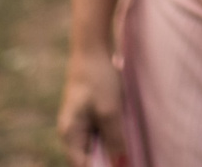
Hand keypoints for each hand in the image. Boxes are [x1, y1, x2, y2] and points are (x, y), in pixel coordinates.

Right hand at [56, 43, 125, 164]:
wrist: (93, 46)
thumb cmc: (98, 78)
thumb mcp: (110, 111)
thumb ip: (115, 139)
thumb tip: (121, 163)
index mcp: (70, 134)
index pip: (82, 166)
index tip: (123, 164)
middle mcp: (72, 131)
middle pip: (90, 157)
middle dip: (110, 159)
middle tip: (130, 157)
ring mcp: (81, 122)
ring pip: (98, 144)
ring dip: (113, 146)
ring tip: (131, 147)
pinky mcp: (91, 112)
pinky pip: (102, 131)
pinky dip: (114, 134)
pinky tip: (128, 132)